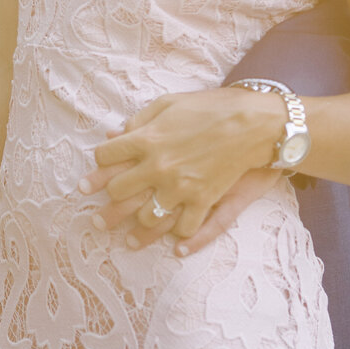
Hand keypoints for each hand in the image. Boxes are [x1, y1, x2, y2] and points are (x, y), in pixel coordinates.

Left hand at [79, 87, 283, 252]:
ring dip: (137, 229)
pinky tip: (172, 244)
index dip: (99, 166)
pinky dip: (179, 238)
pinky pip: (185, 227)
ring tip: (127, 238)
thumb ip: (140, 120)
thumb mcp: (170, 104)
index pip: (106, 156)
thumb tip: (115, 135)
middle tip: (98, 217)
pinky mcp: (204, 200)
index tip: (96, 174)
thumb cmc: (210, 107)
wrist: (253, 122)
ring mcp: (181, 186)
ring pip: (147, 217)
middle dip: (109, 203)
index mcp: (147, 139)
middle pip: (120, 191)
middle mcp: (158, 166)